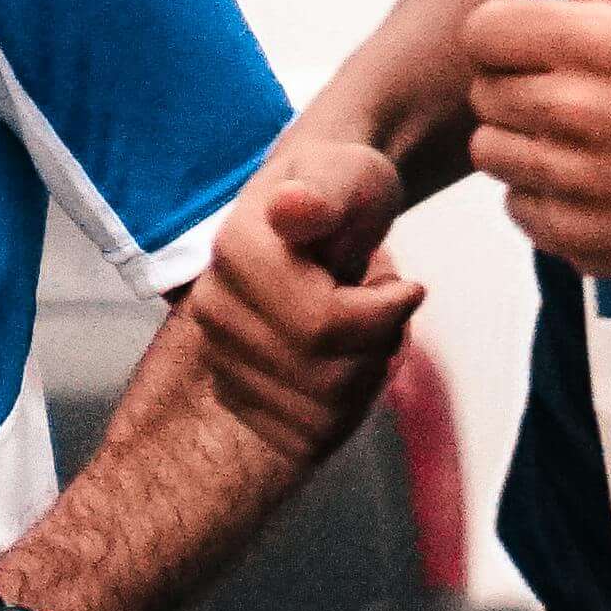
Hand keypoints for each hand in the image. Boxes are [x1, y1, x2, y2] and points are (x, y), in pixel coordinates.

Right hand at [178, 138, 430, 428]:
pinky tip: (348, 361)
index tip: (397, 281)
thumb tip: (292, 206)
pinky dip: (349, 405)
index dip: (384, 309)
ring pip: (326, 409)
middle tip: (380, 302)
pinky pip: (313, 434)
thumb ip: (325, 194)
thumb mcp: (350, 176)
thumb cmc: (344, 191)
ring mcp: (220, 359)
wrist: (325, 214)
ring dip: (367, 372)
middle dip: (379, 343)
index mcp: (234, 253)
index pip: (326, 324)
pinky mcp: (240, 399)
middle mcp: (214, 311)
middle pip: (330, 374)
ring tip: (362, 326)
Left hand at [467, 0, 610, 283]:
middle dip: (520, 84)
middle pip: (483, 93)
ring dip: (527, 142)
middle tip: (580, 91)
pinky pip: (520, 209)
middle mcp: (575, 115)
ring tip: (586, 139)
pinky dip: (548, 197)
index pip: (481, 31)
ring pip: (493, 153)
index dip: (508, 32)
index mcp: (595, 44)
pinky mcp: (581, 241)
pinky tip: (598, 182)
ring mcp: (576, 185)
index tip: (543, 42)